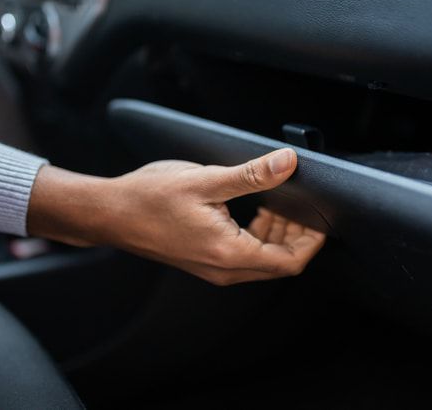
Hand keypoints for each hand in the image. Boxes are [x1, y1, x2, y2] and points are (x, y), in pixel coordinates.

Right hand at [27, 148, 325, 284]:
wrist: (110, 213)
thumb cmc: (149, 198)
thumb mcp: (206, 179)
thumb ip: (252, 174)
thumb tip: (287, 163)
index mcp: (229, 252)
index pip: (289, 261)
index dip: (312, 241)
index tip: (320, 218)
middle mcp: (224, 268)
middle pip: (279, 263)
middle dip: (297, 236)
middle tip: (300, 204)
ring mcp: (214, 267)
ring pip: (262, 259)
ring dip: (277, 235)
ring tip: (278, 203)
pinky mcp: (205, 260)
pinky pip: (244, 255)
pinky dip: (258, 235)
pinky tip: (254, 210)